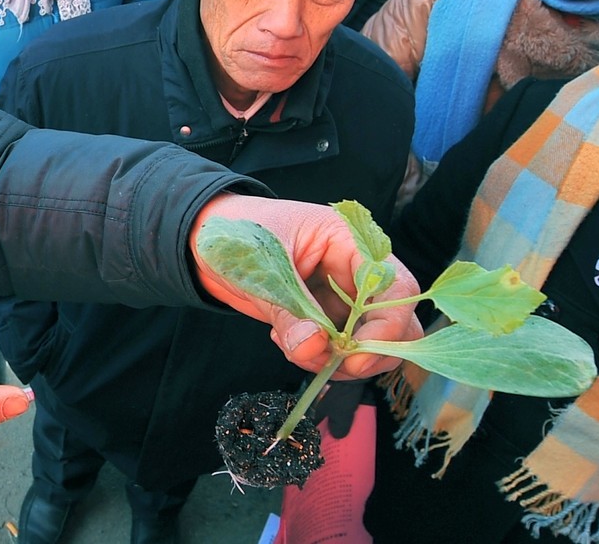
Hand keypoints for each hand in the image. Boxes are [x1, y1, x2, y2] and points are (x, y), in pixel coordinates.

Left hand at [190, 194, 422, 379]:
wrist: (204, 242)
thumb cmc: (236, 234)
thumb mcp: (262, 268)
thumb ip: (289, 311)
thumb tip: (314, 349)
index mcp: (351, 241)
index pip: (395, 288)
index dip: (386, 328)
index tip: (355, 358)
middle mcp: (355, 270)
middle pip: (394, 321)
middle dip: (367, 352)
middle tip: (331, 365)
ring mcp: (340, 296)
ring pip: (367, 342)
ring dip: (337, 359)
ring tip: (294, 347)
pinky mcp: (322, 317)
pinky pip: (336, 349)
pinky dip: (317, 357)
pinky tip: (283, 339)